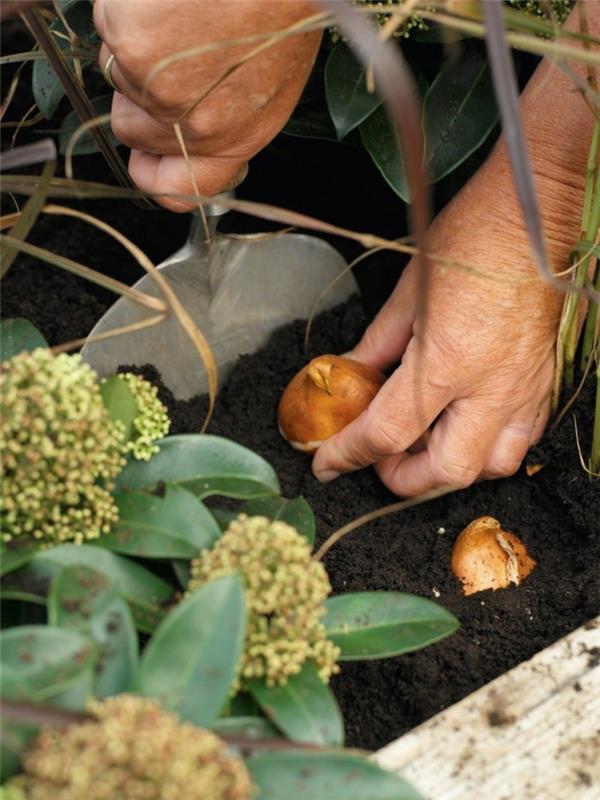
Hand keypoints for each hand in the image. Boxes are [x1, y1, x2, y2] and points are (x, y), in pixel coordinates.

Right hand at [93, 0, 320, 209]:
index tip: (146, 156)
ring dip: (136, 41)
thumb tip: (183, 128)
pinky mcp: (129, 39)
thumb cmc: (282, 12)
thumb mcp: (271, 84)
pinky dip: (128, 4)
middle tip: (172, 52)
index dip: (151, 173)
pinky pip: (108, 21)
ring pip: (115, 70)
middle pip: (130, 127)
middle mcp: (188, 125)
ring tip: (183, 12)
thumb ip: (222, 118)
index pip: (173, 188)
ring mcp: (153, 84)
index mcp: (231, 141)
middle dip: (139, 92)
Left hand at [312, 2, 594, 495]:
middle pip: (447, 470)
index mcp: (447, 360)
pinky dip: (488, 448)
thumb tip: (351, 376)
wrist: (528, 215)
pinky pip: (521, 439)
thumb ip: (377, 346)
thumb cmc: (466, 241)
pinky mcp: (542, 381)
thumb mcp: (407, 293)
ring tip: (422, 450)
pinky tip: (464, 427)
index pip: (388, 432)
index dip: (349, 454)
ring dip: (450, 470)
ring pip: (492, 466)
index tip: (326, 463)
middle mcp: (491, 386)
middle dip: (404, 479)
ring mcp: (523, 388)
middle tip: (378, 464)